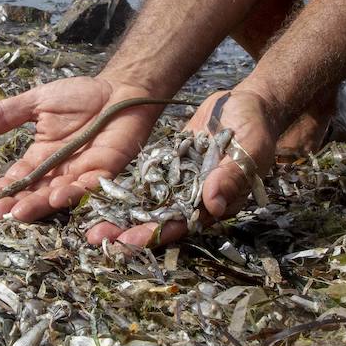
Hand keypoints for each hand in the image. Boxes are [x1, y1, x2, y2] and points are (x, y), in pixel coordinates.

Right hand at [0, 77, 163, 222]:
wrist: (120, 90)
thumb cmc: (81, 96)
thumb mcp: (39, 101)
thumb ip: (12, 112)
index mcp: (41, 157)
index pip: (17, 178)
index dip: (1, 190)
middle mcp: (59, 170)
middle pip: (35, 192)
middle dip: (16, 204)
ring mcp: (82, 172)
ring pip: (58, 194)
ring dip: (40, 204)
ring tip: (20, 212)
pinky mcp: (106, 169)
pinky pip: (90, 185)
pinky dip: (75, 192)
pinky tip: (58, 197)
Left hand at [85, 87, 277, 247]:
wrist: (246, 105)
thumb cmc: (255, 129)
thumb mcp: (249, 150)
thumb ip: (231, 177)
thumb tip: (213, 205)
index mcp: (218, 203)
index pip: (184, 225)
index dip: (157, 233)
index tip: (130, 240)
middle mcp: (196, 201)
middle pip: (160, 221)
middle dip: (128, 232)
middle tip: (98, 238)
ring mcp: (181, 185)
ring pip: (147, 206)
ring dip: (120, 216)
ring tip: (91, 226)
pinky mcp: (169, 168)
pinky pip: (144, 184)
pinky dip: (123, 192)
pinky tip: (97, 197)